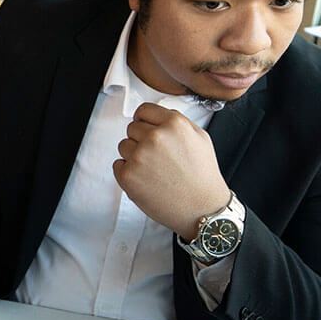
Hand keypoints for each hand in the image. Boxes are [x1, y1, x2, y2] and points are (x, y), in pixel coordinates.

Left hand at [113, 102, 231, 237]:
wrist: (202, 209)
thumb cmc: (202, 177)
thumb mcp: (200, 138)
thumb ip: (177, 121)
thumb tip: (157, 115)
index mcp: (174, 124)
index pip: (144, 110)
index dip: (145, 121)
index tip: (147, 130)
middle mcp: (155, 137)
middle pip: (132, 128)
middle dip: (142, 140)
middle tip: (158, 158)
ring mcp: (139, 156)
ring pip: (123, 146)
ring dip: (134, 156)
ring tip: (155, 170)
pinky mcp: (128, 175)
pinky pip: (118, 165)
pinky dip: (128, 172)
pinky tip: (147, 180)